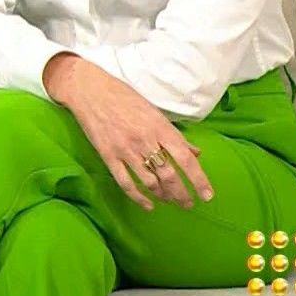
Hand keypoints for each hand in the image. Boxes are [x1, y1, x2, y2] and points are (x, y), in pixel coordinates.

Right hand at [43, 53, 210, 209]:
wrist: (89, 90)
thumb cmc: (123, 97)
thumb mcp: (154, 111)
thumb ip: (174, 134)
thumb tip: (195, 152)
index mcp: (160, 127)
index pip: (185, 158)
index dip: (198, 179)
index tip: (207, 194)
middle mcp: (145, 140)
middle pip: (169, 175)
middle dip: (182, 194)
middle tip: (188, 204)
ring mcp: (126, 150)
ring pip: (150, 182)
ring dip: (163, 196)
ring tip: (169, 201)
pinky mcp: (108, 156)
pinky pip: (126, 183)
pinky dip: (138, 197)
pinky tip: (148, 205)